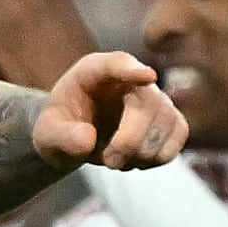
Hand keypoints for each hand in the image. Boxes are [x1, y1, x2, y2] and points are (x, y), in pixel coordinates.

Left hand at [29, 48, 189, 173]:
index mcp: (93, 71)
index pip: (116, 63)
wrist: (75, 137)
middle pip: (147, 103)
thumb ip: (61, 136)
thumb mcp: (48, 134)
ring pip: (167, 121)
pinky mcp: (168, 117)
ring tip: (117, 161)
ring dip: (143, 153)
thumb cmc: (61, 128)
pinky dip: (159, 155)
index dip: (132, 70)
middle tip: (109, 163)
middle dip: (130, 141)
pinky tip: (137, 160)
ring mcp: (153, 95)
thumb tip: (87, 139)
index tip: (147, 77)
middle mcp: (130, 78)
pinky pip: (179, 134)